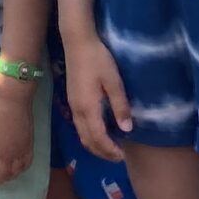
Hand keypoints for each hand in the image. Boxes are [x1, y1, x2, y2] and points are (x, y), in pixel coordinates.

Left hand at [0, 82, 33, 183]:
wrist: (13, 102)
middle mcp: (5, 156)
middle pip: (0, 177)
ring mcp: (18, 153)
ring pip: (14, 174)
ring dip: (7, 177)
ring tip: (3, 175)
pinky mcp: (28, 148)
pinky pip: (26, 165)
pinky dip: (20, 170)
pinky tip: (16, 168)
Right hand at [61, 32, 129, 162]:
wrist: (77, 42)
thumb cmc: (98, 59)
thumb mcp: (114, 81)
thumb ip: (120, 106)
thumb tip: (127, 129)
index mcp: (88, 108)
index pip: (98, 138)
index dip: (110, 150)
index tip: (123, 156)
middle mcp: (77, 111)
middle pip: (87, 141)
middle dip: (102, 153)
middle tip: (118, 157)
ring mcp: (72, 106)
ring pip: (81, 135)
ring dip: (95, 145)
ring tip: (110, 148)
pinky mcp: (72, 100)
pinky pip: (79, 126)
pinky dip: (90, 135)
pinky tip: (101, 131)